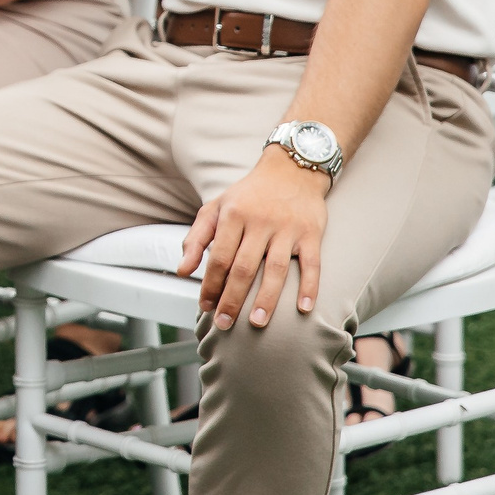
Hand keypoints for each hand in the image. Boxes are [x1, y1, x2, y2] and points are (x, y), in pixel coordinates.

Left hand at [177, 149, 331, 330]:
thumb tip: (182, 270)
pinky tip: (303, 308)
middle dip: (232, 299)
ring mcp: (287, 228)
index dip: (210, 285)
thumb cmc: (249, 195)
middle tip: (224, 324)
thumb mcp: (216, 207)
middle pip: (244, 267)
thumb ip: (196, 238)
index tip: (205, 307)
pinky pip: (312, 264)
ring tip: (257, 323)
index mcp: (233, 215)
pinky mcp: (311, 233)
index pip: (219, 257)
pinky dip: (309, 286)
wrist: (291, 170)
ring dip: (266, 299)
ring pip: (276, 269)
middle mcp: (260, 222)